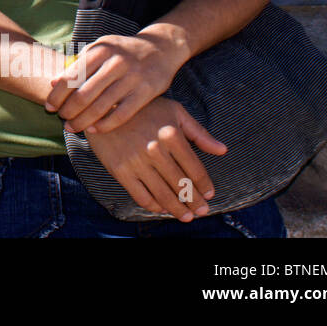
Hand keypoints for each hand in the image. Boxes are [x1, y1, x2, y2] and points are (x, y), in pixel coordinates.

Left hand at [44, 26, 188, 133]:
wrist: (160, 48)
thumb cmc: (121, 51)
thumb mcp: (100, 49)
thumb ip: (77, 64)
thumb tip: (52, 82)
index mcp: (100, 49)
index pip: (71, 76)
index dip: (57, 94)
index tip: (49, 106)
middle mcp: (115, 62)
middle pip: (83, 94)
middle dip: (68, 110)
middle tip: (61, 119)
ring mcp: (132, 77)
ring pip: (101, 106)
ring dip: (83, 120)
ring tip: (72, 127)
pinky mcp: (146, 92)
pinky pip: (121, 114)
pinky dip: (105, 125)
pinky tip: (94, 130)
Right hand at [84, 96, 226, 221]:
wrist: (103, 109)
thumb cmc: (144, 109)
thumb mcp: (174, 112)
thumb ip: (199, 132)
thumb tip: (222, 150)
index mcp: (171, 135)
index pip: (195, 169)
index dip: (205, 185)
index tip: (210, 194)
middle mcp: (155, 149)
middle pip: (181, 185)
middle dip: (195, 202)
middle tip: (202, 211)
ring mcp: (137, 161)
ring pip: (163, 195)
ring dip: (178, 210)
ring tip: (186, 216)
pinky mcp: (120, 170)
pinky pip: (141, 195)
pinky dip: (154, 206)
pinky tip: (162, 208)